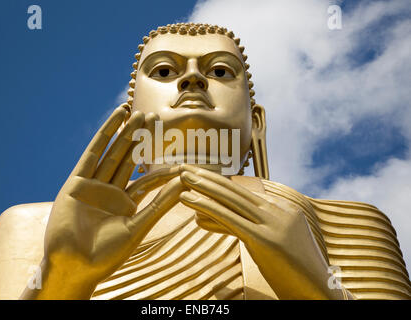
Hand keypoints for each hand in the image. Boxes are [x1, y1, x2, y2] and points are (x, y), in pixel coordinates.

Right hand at [22, 106, 184, 298]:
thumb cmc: (106, 255)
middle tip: (155, 117)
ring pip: (113, 152)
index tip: (180, 158)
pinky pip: (93, 153)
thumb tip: (184, 183)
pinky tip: (117, 117)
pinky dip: (105, 133)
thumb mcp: (137, 227)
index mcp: (125, 204)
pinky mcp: (77, 181)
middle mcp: (110, 192)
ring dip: (125, 132)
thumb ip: (159, 204)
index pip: (147, 180)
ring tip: (139, 113)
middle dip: (141, 139)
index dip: (163, 168)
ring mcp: (93, 185)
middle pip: (129, 159)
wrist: (74, 266)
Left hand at [178, 165, 343, 299]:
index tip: (201, 175)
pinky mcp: (264, 240)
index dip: (220, 183)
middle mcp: (278, 211)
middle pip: (236, 190)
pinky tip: (188, 198)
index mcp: (283, 210)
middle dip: (207, 177)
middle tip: (185, 166)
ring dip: (202, 185)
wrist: (321, 292)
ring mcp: (273, 224)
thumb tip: (229, 222)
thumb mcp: (277, 245)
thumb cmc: (297, 274)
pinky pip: (230, 219)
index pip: (245, 194)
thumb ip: (255, 229)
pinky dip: (206, 206)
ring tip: (181, 176)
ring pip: (231, 199)